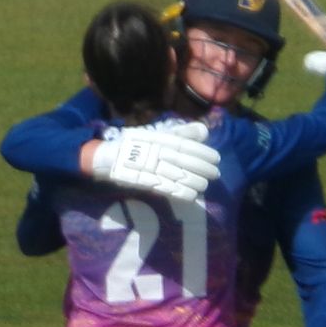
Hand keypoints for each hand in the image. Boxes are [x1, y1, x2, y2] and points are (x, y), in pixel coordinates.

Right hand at [85, 127, 219, 203]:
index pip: (185, 145)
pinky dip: (179, 193)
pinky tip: (192, 196)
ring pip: (176, 175)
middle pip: (183, 161)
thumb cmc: (138, 144)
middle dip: (202, 168)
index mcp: (159, 138)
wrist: (109, 156)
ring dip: (194, 182)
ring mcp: (149, 167)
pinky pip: (164, 188)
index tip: (216, 158)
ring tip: (206, 185)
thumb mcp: (159, 133)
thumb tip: (204, 130)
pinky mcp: (143, 182)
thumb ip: (182, 132)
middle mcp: (155, 152)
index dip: (202, 152)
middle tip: (216, 173)